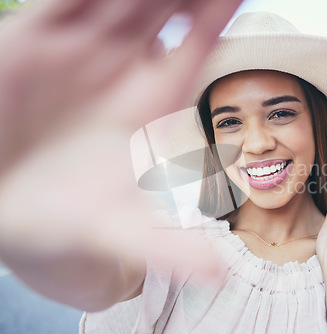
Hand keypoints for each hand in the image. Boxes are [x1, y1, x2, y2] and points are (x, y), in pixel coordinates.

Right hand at [0, 0, 240, 281]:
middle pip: (169, 4)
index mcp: (154, 100)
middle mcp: (123, 68)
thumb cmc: (70, 217)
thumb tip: (219, 273)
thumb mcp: (120, 230)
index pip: (199, 43)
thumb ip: (167, 247)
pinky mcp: (35, 42)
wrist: (10, 213)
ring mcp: (81, 51)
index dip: (220, 12)